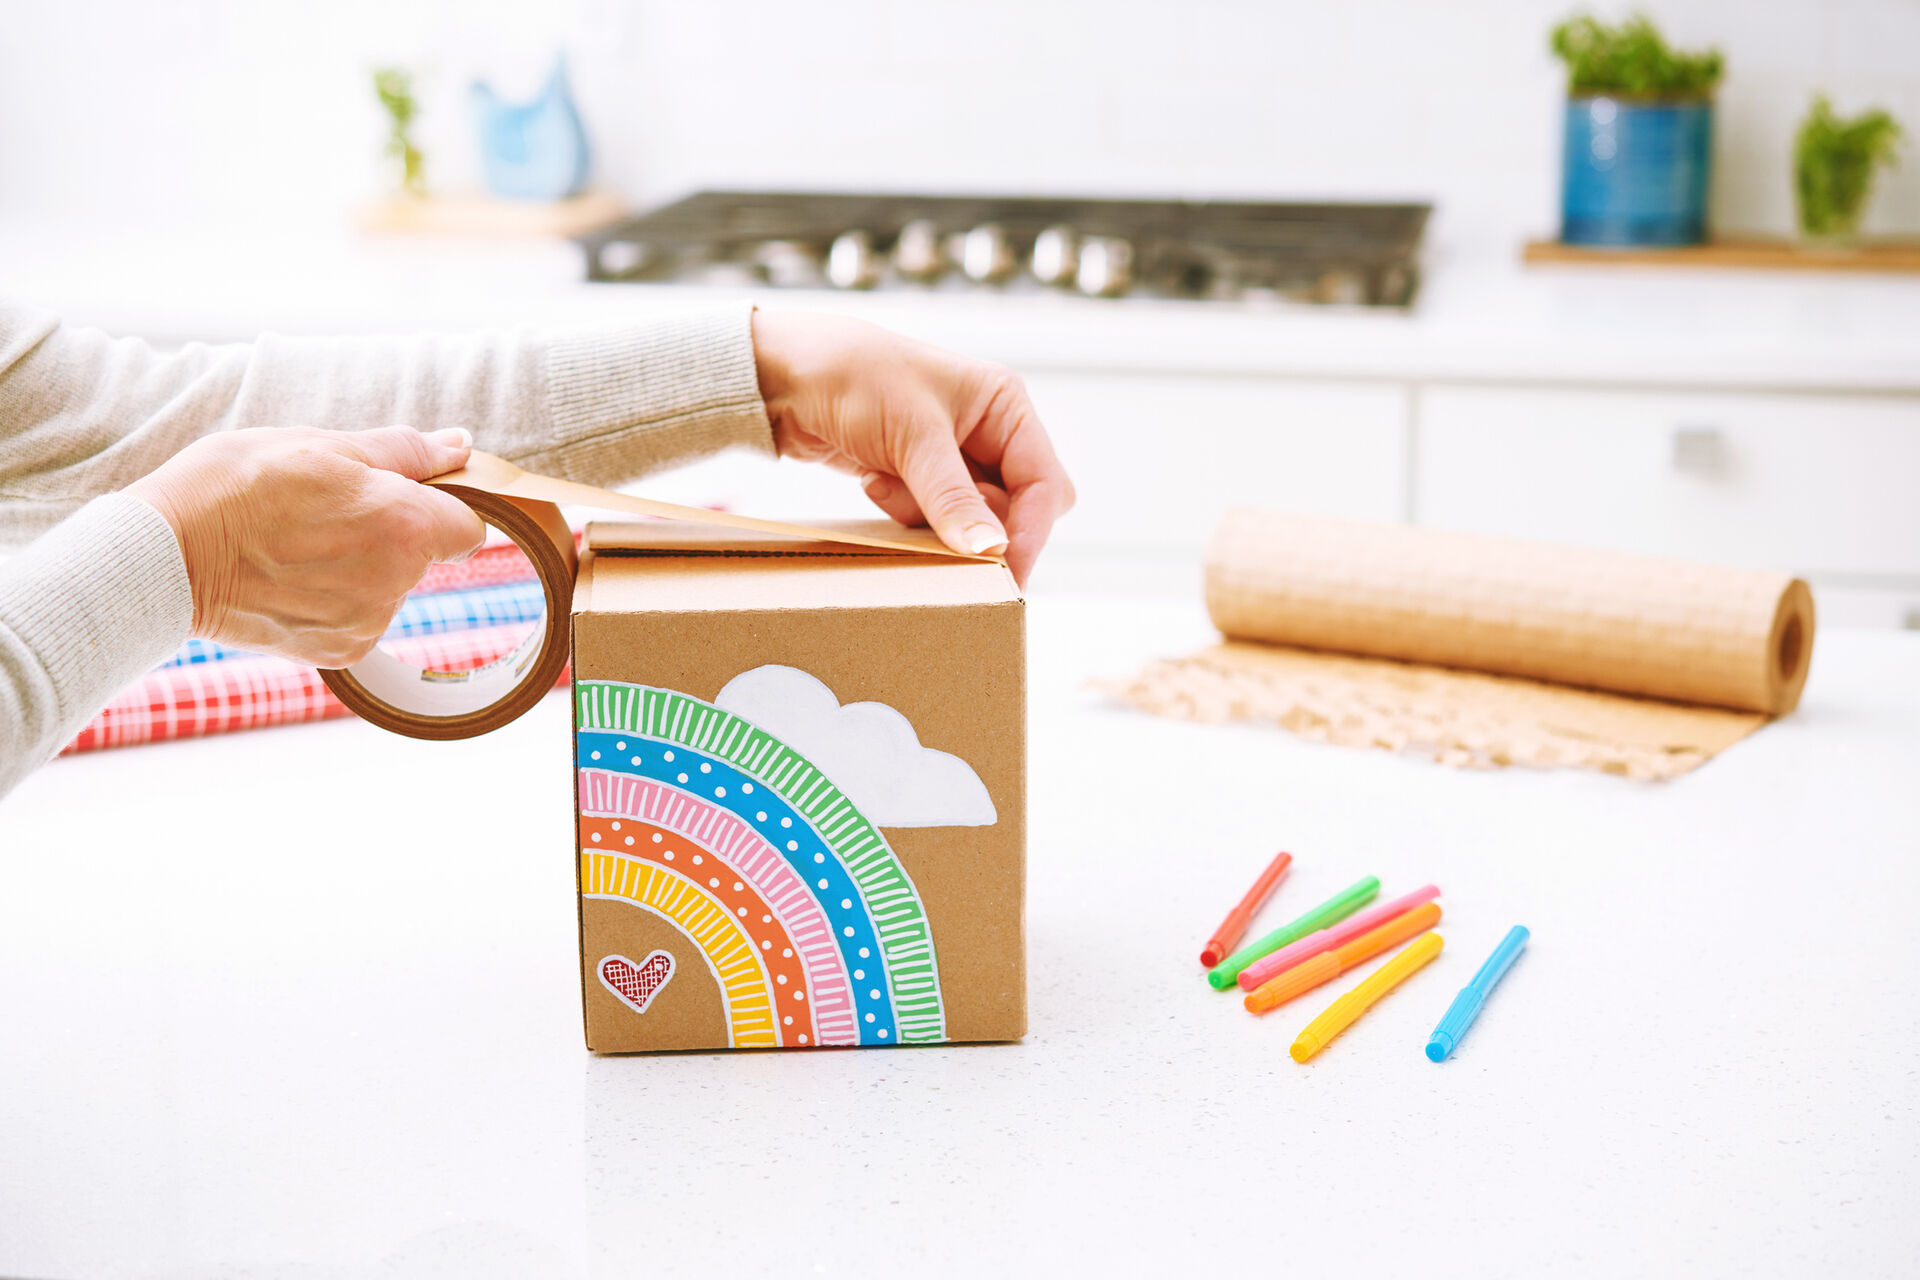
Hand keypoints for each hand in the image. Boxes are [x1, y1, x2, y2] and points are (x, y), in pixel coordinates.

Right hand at [126, 426, 484, 666]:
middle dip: (388, 531)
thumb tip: (461, 445)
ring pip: (386, 588)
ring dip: (357, 566)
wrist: (167, 557)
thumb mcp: (323, 445)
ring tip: (294, 543)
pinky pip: (357, 620)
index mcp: (407, 526)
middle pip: (421, 556)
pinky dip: (332, 601)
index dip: (442, 507)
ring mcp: (369, 622)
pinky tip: (287, 578)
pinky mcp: (339, 653)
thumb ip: (404, 451)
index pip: (469, 526)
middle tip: (325, 510)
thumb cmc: (238, 487)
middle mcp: (398, 582)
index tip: (408, 496)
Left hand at [751, 311, 1074, 585]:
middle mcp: (987, 429)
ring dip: (929, 516)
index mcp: (1003, 405)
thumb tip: (992, 549)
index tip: (1008, 573)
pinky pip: (934, 517)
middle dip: (976, 523)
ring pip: (970, 519)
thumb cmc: (853, 377)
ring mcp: (953, 455)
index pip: (1044, 484)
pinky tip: (873, 480)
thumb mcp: (911, 438)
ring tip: (884, 484)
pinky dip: (905, 511)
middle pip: (1015, 507)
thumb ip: (953, 498)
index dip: (1030, 531)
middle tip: (939, 531)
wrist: (783, 375)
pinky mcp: (919, 475)